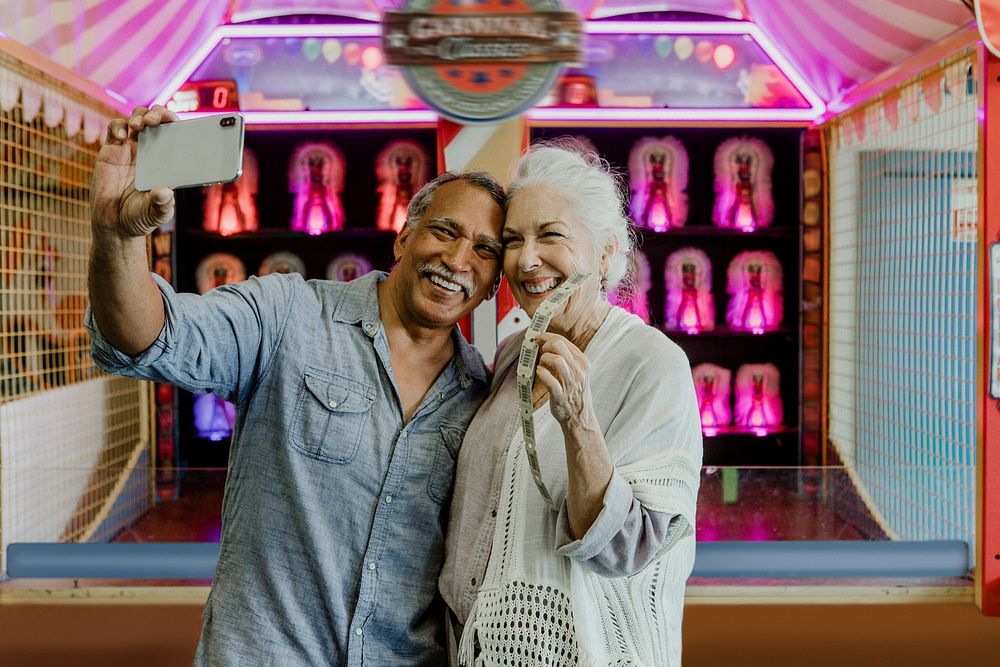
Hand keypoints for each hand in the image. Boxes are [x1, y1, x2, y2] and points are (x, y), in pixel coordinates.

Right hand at [91, 105, 178, 237]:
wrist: (113, 224)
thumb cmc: (139, 218)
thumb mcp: (155, 214)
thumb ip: (162, 205)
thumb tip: (165, 192)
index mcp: (166, 163)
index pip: (175, 136)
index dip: (175, 124)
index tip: (175, 121)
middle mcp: (151, 153)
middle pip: (157, 121)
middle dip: (158, 113)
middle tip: (156, 120)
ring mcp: (130, 150)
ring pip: (137, 119)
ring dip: (140, 115)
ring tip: (140, 125)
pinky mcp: (111, 150)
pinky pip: (115, 128)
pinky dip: (118, 125)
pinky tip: (121, 136)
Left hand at [534, 332, 595, 429]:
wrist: (579, 416)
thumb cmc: (575, 392)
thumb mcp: (577, 371)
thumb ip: (566, 358)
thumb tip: (547, 344)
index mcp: (582, 362)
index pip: (563, 340)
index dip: (547, 336)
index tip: (538, 338)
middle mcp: (578, 370)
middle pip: (558, 345)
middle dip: (544, 344)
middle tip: (539, 349)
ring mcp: (570, 383)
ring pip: (555, 360)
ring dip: (544, 358)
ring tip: (541, 364)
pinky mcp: (560, 395)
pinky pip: (549, 380)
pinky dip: (542, 374)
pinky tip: (539, 372)